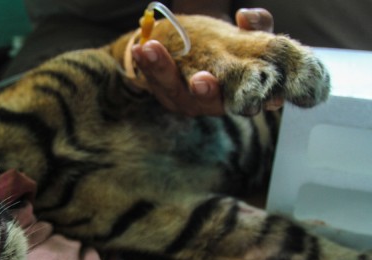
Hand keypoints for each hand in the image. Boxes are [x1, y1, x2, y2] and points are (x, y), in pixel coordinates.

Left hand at [131, 8, 274, 115]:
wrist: (209, 45)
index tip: (246, 95)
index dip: (245, 102)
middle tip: (200, 80)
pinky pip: (155, 83)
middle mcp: (214, 105)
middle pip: (205, 102)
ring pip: (174, 91)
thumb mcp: (251, 33)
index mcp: (242, 96)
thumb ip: (257, 25)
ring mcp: (189, 102)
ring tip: (149, 49)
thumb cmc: (236, 44)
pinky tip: (139, 48)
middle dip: (203, 92)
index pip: (246, 104)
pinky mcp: (169, 95)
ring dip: (160, 71)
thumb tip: (246, 19)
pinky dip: (146, 65)